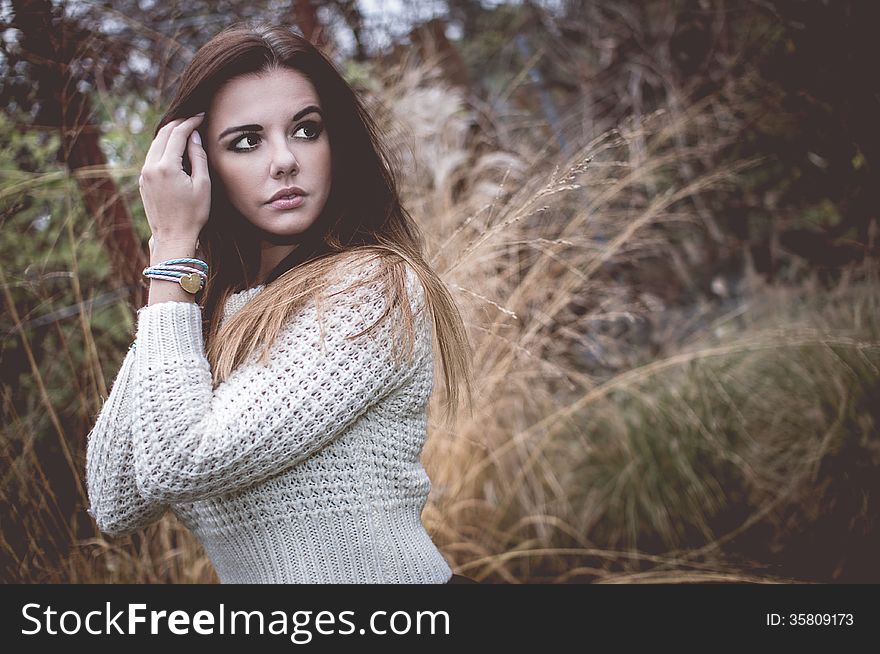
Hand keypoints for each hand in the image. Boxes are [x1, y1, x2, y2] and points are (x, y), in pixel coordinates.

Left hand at [139, 114, 210, 242]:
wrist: (173, 237)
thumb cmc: (193, 214)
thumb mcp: (203, 185)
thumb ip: (198, 157)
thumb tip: (194, 137)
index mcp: (166, 167)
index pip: (178, 134)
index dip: (190, 122)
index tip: (201, 116)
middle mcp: (151, 167)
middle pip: (163, 135)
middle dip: (178, 124)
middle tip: (193, 119)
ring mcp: (144, 174)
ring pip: (155, 144)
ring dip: (169, 135)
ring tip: (185, 130)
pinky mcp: (143, 182)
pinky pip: (152, 157)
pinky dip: (163, 147)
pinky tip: (174, 149)